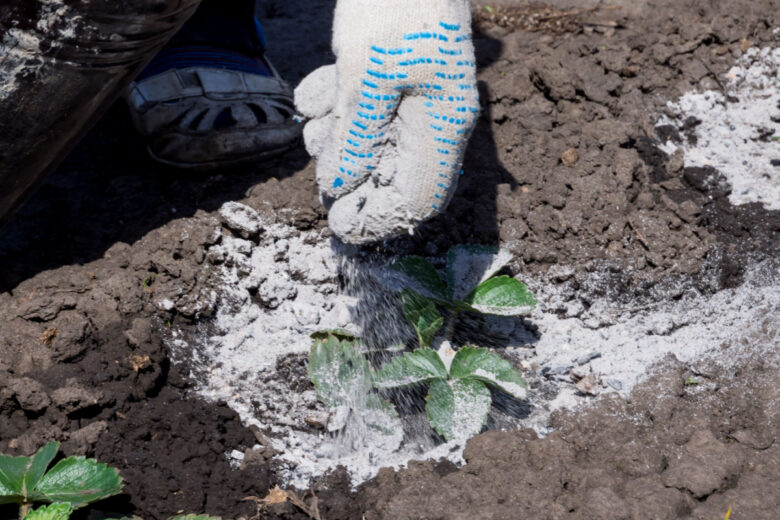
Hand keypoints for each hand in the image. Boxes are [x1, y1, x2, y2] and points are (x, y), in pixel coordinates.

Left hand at [295, 0, 478, 243]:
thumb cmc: (393, 6)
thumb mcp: (366, 76)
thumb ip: (355, 138)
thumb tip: (339, 189)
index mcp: (442, 126)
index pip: (420, 200)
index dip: (380, 219)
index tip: (338, 223)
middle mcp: (435, 120)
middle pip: (392, 176)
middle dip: (349, 168)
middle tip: (321, 145)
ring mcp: (417, 100)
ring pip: (374, 146)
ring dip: (337, 136)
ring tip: (322, 106)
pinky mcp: (396, 82)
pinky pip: (367, 114)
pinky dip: (339, 107)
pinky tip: (321, 87)